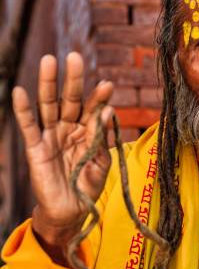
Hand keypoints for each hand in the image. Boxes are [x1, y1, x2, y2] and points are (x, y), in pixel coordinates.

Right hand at [12, 52, 112, 252]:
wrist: (71, 210)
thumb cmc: (87, 185)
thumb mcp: (100, 163)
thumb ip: (102, 138)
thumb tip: (108, 110)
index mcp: (87, 131)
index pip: (93, 109)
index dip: (98, 97)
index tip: (107, 85)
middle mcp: (68, 128)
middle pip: (70, 100)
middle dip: (73, 80)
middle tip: (74, 57)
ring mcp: (51, 136)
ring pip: (48, 106)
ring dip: (48, 84)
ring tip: (49, 61)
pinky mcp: (36, 148)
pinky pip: (29, 127)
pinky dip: (23, 110)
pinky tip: (19, 92)